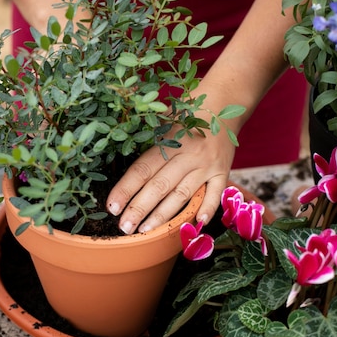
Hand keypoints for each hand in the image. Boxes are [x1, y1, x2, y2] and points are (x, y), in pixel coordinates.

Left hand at [106, 124, 235, 233]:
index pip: (142, 169)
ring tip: (146, 231)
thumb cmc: (185, 116)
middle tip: (124, 227)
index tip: (112, 206)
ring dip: (163, 215)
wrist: (223, 105)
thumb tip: (114, 136)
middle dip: (139, 208)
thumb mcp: (163, 119)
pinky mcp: (222, 172)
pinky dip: (207, 209)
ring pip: (183, 195)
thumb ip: (144, 134)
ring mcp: (206, 165)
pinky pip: (215, 194)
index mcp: (168, 141)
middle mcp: (187, 155)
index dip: (126, 189)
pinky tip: (197, 224)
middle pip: (160, 186)